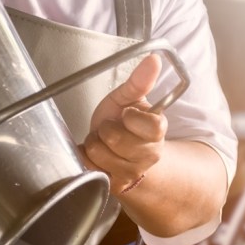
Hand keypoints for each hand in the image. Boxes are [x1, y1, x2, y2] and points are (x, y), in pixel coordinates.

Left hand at [80, 54, 167, 194]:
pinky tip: (97, 155)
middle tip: (111, 129)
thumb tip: (154, 59)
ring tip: (103, 142)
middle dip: (106, 129)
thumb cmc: (123, 122)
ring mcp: (132, 172)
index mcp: (157, 131)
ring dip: (95, 144)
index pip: (144, 124)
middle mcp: (149, 155)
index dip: (129, 117)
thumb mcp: (128, 99)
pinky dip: (87, 158)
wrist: (118, 152)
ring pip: (99, 153)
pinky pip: (89, 166)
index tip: (126, 115)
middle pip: (115, 138)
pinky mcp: (115, 185)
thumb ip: (140, 81)